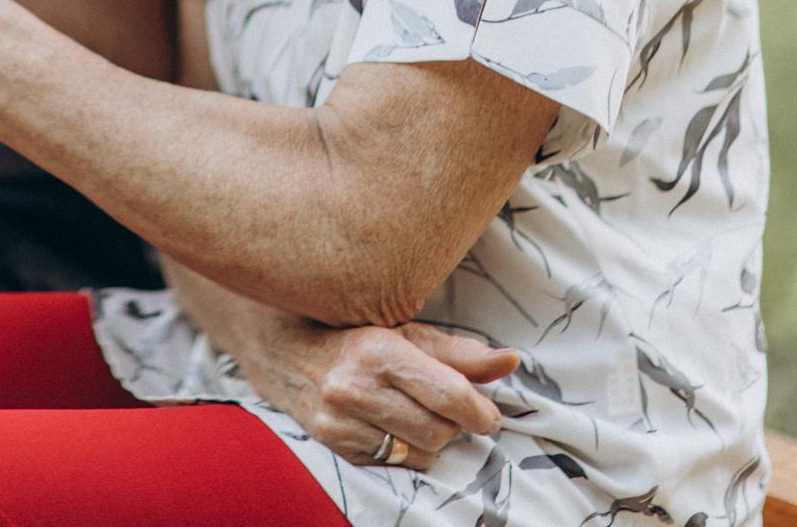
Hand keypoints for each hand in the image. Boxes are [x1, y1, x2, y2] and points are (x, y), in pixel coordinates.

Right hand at [238, 318, 517, 469]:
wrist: (285, 351)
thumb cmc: (357, 337)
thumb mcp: (407, 333)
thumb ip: (460, 353)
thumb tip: (511, 360)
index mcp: (379, 350)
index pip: (449, 393)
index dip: (479, 411)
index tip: (487, 415)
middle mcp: (355, 386)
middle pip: (437, 430)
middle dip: (453, 426)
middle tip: (448, 412)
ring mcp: (340, 419)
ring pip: (418, 452)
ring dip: (431, 442)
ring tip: (418, 417)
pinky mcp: (333, 444)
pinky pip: (393, 464)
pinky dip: (405, 451)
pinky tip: (392, 427)